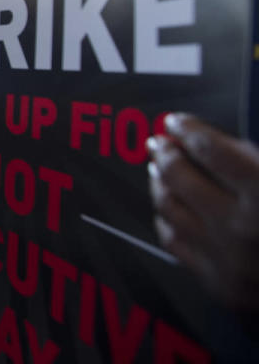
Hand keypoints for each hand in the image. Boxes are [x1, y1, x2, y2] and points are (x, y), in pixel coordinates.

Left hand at [147, 113, 258, 312]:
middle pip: (180, 175)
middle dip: (165, 153)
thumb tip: (214, 142)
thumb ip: (257, 162)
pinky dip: (166, 219)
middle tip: (159, 142)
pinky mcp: (219, 285)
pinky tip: (166, 208)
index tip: (176, 121)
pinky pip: (175, 243)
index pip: (210, 148)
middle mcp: (242, 226)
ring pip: (170, 207)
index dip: (188, 128)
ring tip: (157, 169)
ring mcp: (226, 258)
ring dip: (159, 182)